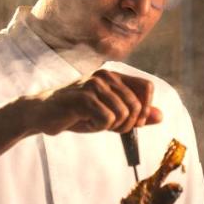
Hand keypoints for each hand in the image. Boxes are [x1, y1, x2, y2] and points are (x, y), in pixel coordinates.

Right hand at [34, 70, 162, 136]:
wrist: (42, 113)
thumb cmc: (76, 114)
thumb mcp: (110, 115)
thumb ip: (135, 115)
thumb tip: (161, 116)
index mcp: (114, 76)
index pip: (147, 87)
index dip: (145, 108)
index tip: (133, 122)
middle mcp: (106, 76)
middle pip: (137, 106)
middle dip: (126, 124)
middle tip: (107, 126)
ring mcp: (94, 84)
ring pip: (123, 114)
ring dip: (110, 127)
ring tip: (92, 122)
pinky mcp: (83, 97)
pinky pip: (107, 119)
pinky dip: (97, 127)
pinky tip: (84, 121)